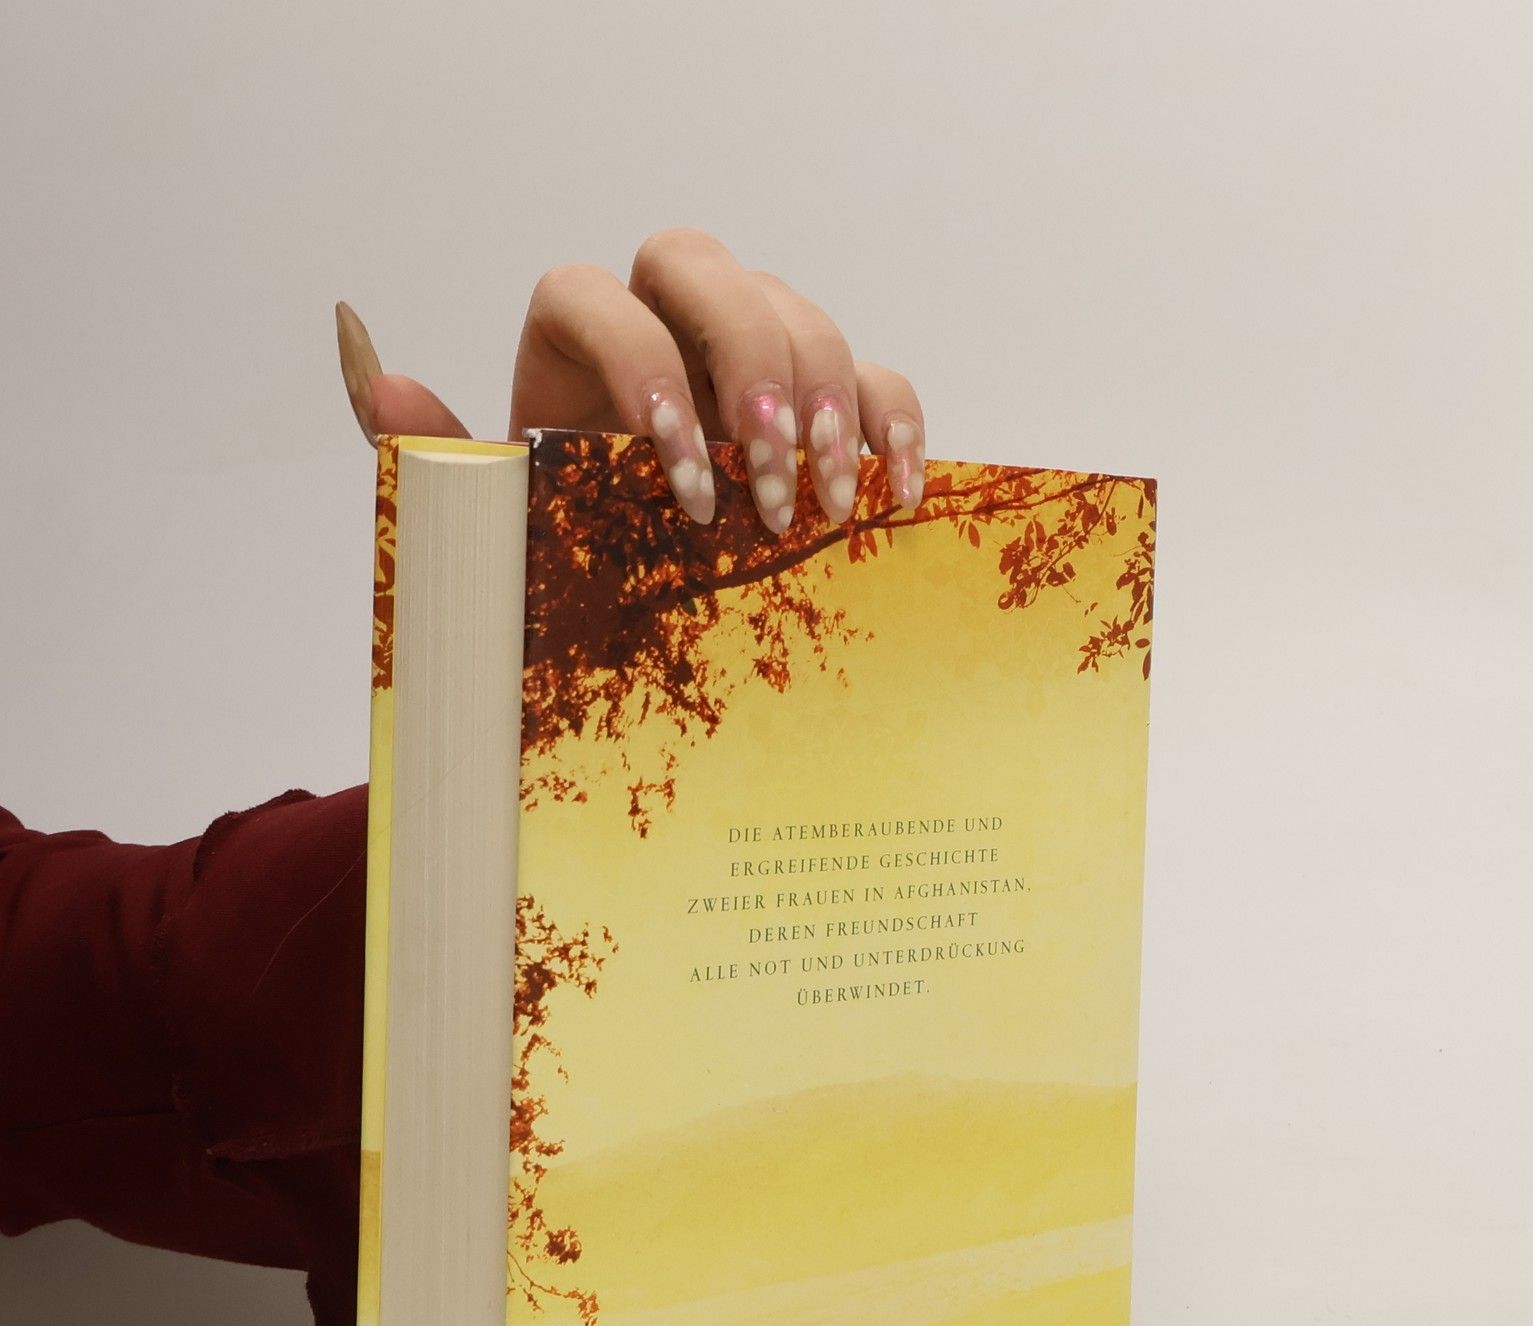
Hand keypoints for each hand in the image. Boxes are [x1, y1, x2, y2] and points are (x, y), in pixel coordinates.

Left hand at [335, 228, 926, 532]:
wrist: (636, 595)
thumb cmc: (566, 550)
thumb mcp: (498, 520)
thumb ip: (436, 454)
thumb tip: (385, 375)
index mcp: (571, 339)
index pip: (590, 294)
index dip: (637, 366)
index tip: (678, 474)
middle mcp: (662, 318)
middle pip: (704, 269)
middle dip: (747, 368)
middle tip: (766, 482)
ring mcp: (750, 348)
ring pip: (799, 311)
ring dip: (823, 406)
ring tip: (824, 509)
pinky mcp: (821, 396)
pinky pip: (876, 373)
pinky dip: (892, 426)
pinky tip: (891, 497)